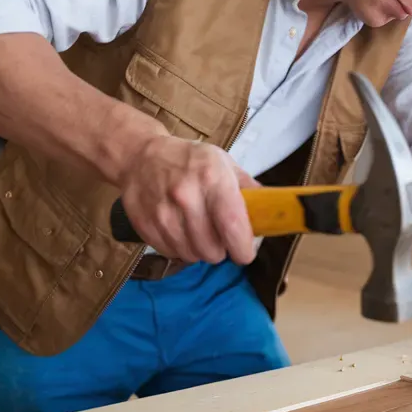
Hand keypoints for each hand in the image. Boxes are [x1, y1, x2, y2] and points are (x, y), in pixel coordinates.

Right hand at [117, 135, 258, 264]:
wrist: (140, 156)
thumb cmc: (188, 160)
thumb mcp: (223, 163)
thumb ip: (248, 188)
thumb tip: (271, 211)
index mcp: (212, 179)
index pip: (233, 226)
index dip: (243, 249)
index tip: (245, 253)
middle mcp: (186, 196)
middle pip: (213, 250)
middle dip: (221, 249)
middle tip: (219, 236)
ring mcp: (163, 212)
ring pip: (192, 255)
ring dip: (199, 250)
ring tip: (198, 231)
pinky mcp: (145, 225)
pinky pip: (171, 253)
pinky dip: (179, 248)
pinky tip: (180, 230)